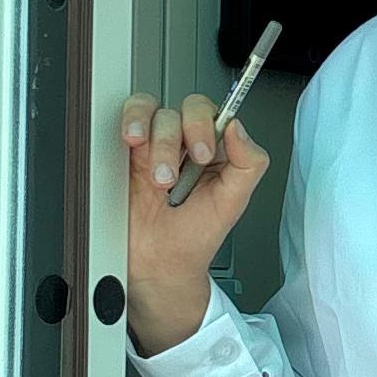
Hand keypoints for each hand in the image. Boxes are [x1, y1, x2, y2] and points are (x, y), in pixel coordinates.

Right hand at [113, 90, 270, 355]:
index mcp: (215, 150)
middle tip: (172, 178)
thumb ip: (248, 163)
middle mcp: (184, 143)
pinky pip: (128, 119)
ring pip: (155, 112)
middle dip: (176, 140)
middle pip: (184, 110)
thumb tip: (238, 127)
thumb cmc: (193, 239)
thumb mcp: (232, 203)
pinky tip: (133, 142)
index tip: (201, 154)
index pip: (214, 113)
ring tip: (156, 179)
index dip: (206, 125)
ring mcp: (155, 144)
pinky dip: (131, 122)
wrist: (156, 267)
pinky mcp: (128, 151)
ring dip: (156, 142)